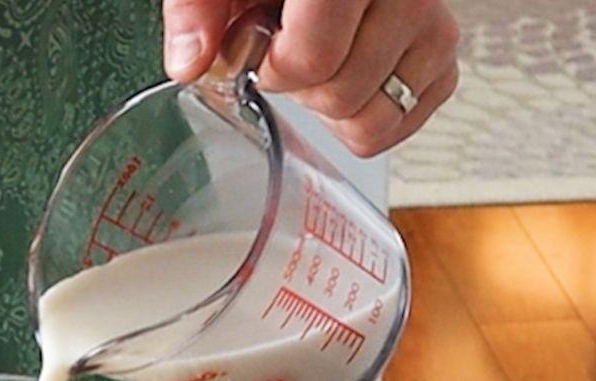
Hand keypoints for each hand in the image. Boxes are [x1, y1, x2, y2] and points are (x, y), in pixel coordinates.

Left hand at [163, 0, 459, 156]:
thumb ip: (197, 9)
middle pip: (343, 95)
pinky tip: (345, 77)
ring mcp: (431, 23)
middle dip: (301, 88)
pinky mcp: (441, 53)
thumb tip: (189, 62)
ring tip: (320, 61)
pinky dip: (366, 115)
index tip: (261, 51)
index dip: (274, 70)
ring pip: (378, 117)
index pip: (312, 59)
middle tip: (289, 51)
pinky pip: (404, 120)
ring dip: (333, 106)